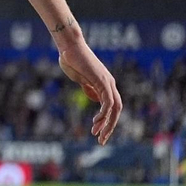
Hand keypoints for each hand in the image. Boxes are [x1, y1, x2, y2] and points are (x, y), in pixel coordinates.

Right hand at [56, 27, 121, 143]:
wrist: (69, 45)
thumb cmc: (71, 59)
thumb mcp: (80, 78)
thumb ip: (88, 88)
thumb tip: (95, 99)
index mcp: (104, 84)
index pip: (111, 106)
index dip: (106, 120)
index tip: (96, 131)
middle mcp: (110, 84)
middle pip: (116, 110)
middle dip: (110, 126)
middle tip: (101, 140)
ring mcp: (107, 82)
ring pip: (114, 108)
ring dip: (108, 124)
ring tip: (99, 135)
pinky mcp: (102, 81)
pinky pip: (108, 102)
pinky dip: (104, 114)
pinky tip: (96, 122)